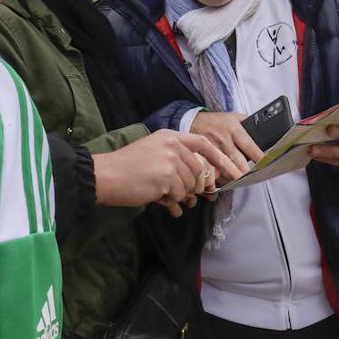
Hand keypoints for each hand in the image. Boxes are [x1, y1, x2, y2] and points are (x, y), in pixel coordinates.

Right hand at [92, 130, 240, 216]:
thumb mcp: (153, 153)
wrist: (106, 175)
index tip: (233, 171)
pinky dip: (171, 203)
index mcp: (170, 136)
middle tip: (183, 196)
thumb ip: (176, 162)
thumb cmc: (126, 168)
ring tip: (162, 196)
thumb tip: (199, 186)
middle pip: (199, 170)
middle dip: (195, 187)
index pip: (203, 143)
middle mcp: (172, 145)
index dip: (219, 158)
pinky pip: (179, 196)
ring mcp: (170, 160)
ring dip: (179, 196)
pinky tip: (159, 201)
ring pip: (189, 186)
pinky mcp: (166, 177)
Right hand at [190, 111, 264, 173]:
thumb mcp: (235, 117)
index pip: (249, 146)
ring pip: (228, 170)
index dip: (259, 157)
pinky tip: (229, 180)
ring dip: (236, 177)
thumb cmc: (218, 121)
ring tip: (244, 181)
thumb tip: (265, 133)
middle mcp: (224, 141)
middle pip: (239, 163)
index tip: (267, 165)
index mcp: (234, 129)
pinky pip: (216, 173)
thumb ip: (249, 124)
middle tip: (256, 177)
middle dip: (248, 172)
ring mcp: (213, 151)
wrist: (193, 122)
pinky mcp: (205, 158)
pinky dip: (223, 178)